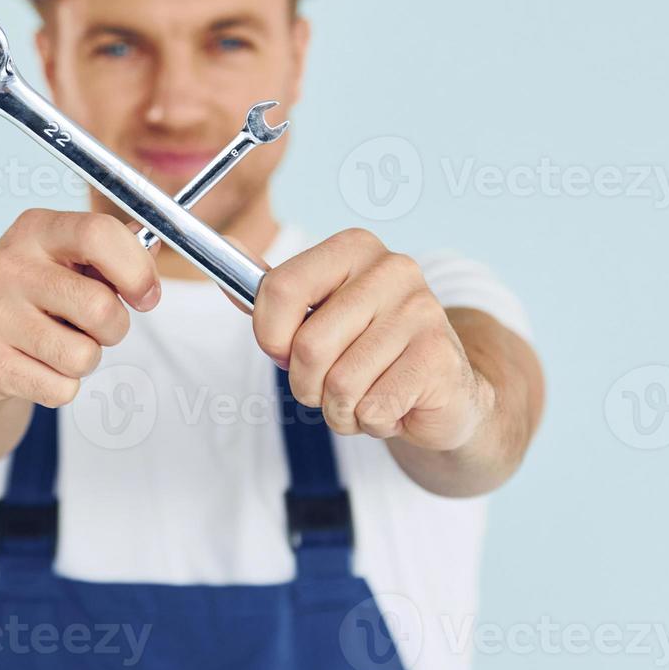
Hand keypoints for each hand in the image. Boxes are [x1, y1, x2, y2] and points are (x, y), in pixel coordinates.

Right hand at [0, 209, 160, 407]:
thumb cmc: (32, 288)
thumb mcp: (65, 254)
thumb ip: (113, 248)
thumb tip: (151, 248)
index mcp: (36, 229)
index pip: (98, 235)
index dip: (137, 270)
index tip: (147, 295)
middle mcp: (8, 267)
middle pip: (100, 308)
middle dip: (114, 327)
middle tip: (95, 326)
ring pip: (84, 357)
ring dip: (86, 359)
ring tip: (61, 343)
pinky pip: (61, 390)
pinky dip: (62, 386)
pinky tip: (38, 364)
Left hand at [251, 228, 493, 448]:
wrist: (441, 390)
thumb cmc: (367, 350)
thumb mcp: (316, 315)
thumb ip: (271, 291)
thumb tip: (227, 249)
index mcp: (354, 247)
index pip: (279, 289)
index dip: (271, 337)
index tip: (286, 350)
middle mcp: (393, 269)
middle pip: (307, 346)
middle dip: (307, 384)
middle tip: (331, 383)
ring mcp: (422, 312)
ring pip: (340, 384)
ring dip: (341, 409)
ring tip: (366, 394)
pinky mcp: (439, 359)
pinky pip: (372, 409)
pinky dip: (371, 422)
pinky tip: (393, 405)